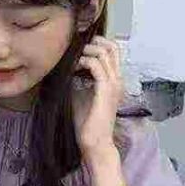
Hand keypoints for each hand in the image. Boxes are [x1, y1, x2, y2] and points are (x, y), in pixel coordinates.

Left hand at [71, 36, 124, 158]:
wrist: (96, 143)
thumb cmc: (88, 125)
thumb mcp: (81, 97)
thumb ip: (78, 82)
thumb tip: (66, 69)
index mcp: (114, 81)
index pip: (112, 52)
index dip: (96, 45)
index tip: (79, 49)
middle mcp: (117, 80)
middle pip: (112, 47)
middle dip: (93, 42)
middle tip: (77, 48)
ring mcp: (114, 84)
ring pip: (105, 52)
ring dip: (87, 50)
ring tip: (74, 57)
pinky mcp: (106, 90)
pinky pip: (97, 65)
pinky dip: (84, 61)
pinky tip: (74, 66)